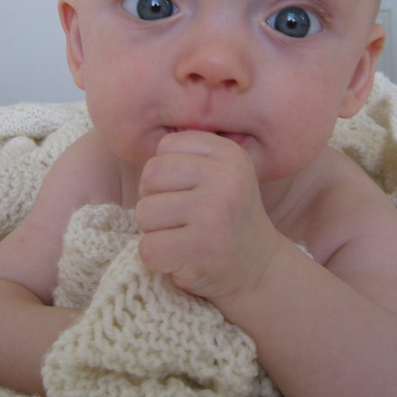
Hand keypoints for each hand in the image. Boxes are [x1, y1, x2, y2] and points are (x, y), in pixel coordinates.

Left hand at [135, 130, 279, 300]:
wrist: (258, 269)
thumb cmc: (226, 219)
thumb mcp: (221, 174)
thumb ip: (189, 155)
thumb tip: (138, 127)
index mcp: (228, 154)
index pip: (165, 148)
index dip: (164, 175)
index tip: (187, 194)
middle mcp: (225, 178)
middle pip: (150, 176)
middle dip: (155, 200)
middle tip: (180, 220)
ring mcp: (214, 213)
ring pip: (144, 212)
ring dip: (155, 232)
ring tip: (183, 238)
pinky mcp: (202, 248)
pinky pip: (148, 248)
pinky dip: (156, 259)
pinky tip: (181, 258)